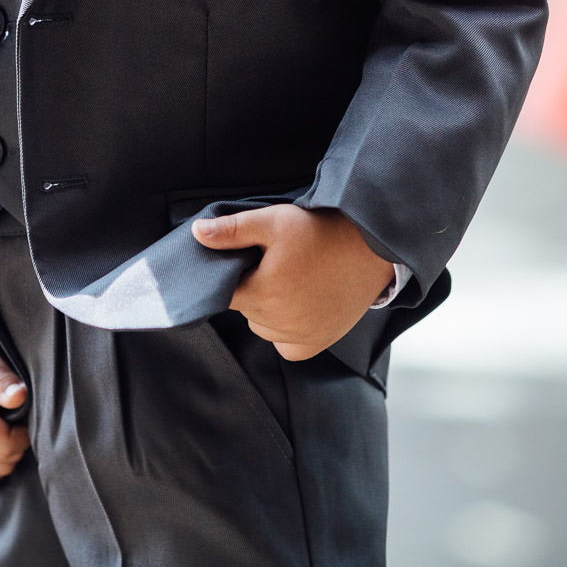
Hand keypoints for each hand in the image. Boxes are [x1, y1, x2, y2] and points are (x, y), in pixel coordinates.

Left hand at [192, 205, 394, 360]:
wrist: (370, 248)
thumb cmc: (320, 231)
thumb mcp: (273, 221)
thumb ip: (232, 231)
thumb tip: (197, 234)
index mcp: (262, 293)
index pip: (224, 293)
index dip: (231, 276)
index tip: (247, 261)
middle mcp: (278, 323)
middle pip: (244, 310)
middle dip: (250, 288)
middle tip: (271, 264)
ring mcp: (299, 336)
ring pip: (262, 327)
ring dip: (266, 310)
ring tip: (288, 281)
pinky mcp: (316, 344)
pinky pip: (285, 346)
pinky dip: (285, 331)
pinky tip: (297, 306)